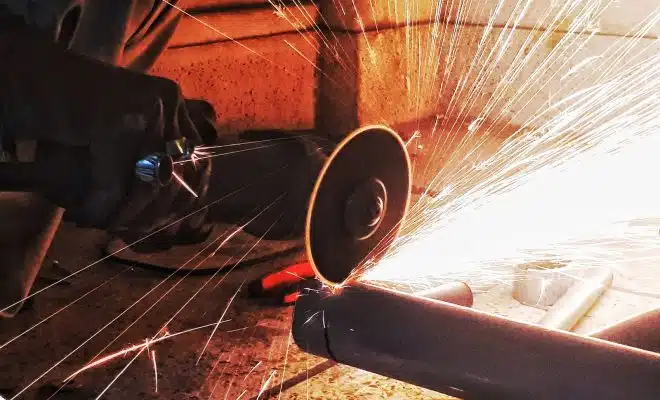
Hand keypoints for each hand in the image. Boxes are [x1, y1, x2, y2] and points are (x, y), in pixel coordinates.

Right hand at [2, 22, 214, 231]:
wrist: (29, 78)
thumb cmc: (77, 110)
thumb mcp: (126, 131)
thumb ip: (152, 159)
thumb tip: (183, 218)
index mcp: (173, 102)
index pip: (198, 161)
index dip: (185, 199)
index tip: (168, 223)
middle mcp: (166, 101)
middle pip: (178, 176)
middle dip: (154, 213)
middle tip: (131, 230)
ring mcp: (143, 109)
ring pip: (149, 184)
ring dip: (126, 215)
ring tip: (106, 224)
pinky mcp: (112, 123)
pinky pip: (113, 183)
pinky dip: (100, 207)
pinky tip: (85, 214)